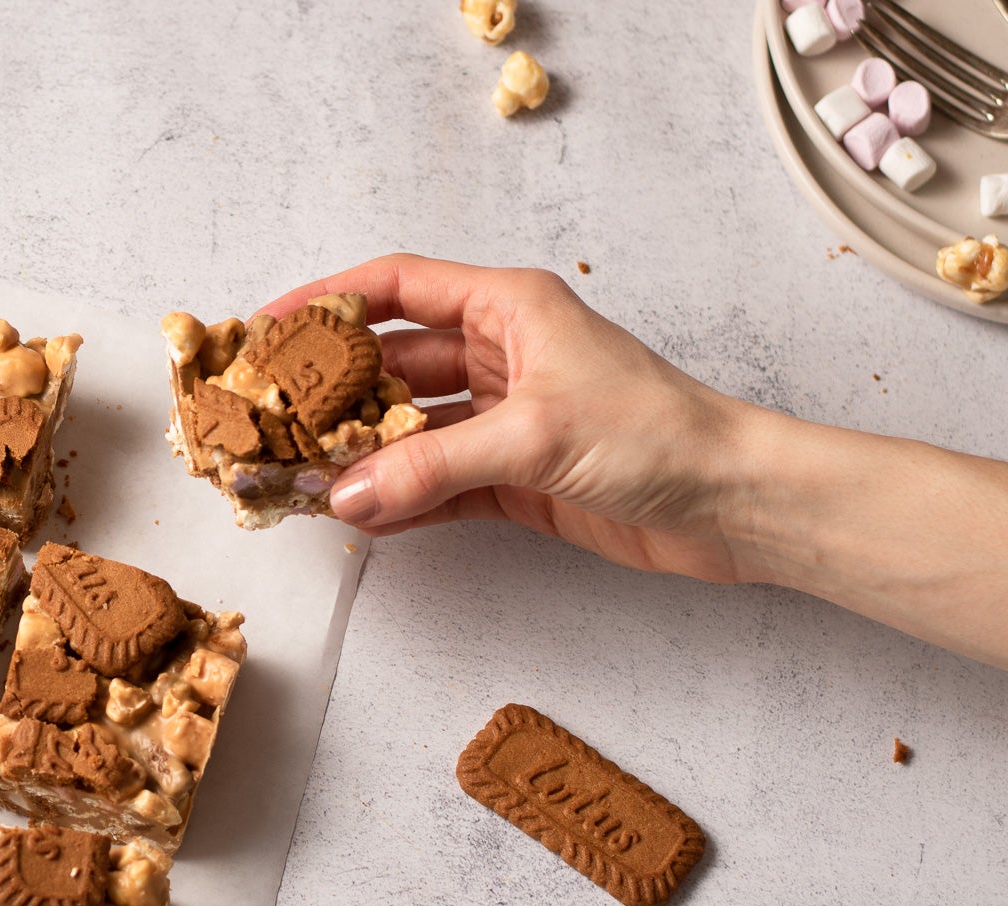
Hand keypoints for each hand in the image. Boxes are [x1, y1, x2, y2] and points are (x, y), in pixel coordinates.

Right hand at [262, 254, 763, 583]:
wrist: (736, 503)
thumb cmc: (662, 433)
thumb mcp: (535, 437)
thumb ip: (432, 466)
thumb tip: (347, 494)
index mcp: (510, 307)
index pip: (398, 287)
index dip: (329, 301)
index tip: (271, 328)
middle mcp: (503, 354)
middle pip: (395, 363)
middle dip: (335, 390)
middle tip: (274, 416)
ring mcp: (508, 418)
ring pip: (411, 429)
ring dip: (363, 453)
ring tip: (304, 476)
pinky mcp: (518, 476)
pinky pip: (438, 482)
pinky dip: (401, 499)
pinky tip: (361, 517)